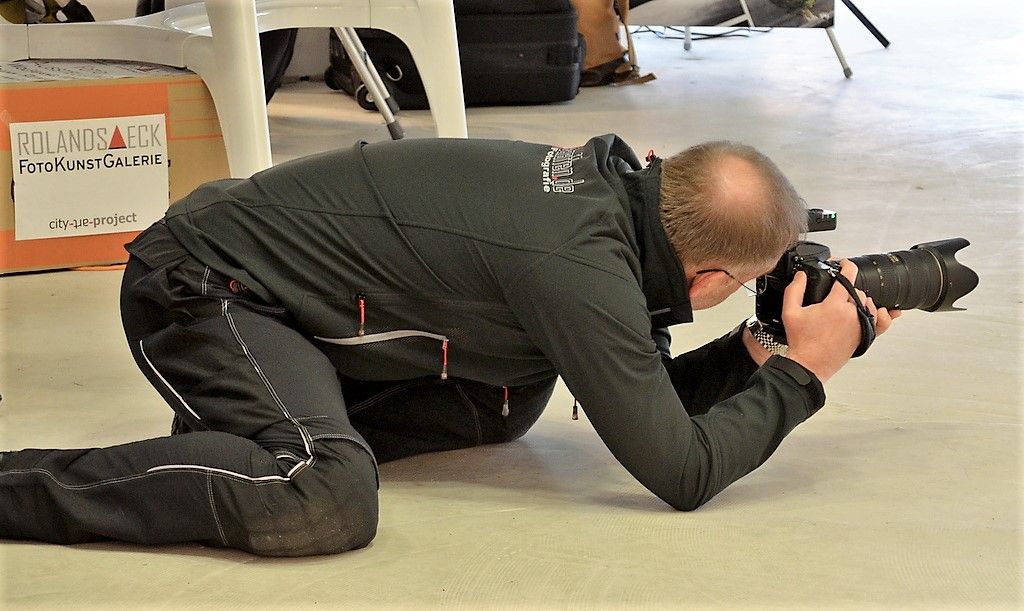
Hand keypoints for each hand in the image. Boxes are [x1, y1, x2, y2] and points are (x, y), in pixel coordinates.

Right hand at [782, 259, 879, 382]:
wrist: (810, 365)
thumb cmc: (802, 342)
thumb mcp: (790, 312)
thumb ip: (795, 290)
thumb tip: (801, 275)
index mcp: (834, 304)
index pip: (847, 277)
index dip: (846, 265)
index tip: (844, 263)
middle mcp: (851, 313)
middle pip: (856, 291)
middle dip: (847, 289)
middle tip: (834, 294)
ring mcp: (860, 324)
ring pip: (868, 303)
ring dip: (860, 301)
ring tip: (846, 305)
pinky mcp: (865, 336)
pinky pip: (882, 323)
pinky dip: (884, 316)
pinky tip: (884, 312)